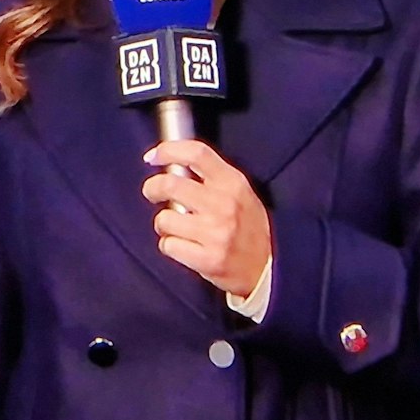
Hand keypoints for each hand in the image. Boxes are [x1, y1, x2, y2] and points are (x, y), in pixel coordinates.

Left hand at [140, 140, 272, 299]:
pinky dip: (169, 245)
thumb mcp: (240, 192)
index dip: (168, 150)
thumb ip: (212, 177)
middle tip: (152, 193)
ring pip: (164, 218)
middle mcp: (224, 205)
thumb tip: (171, 164)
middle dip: (152, 188)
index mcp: (233, 183)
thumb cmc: (249, 228)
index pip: (196, 153)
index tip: (153, 157)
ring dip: (163, 223)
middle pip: (170, 184)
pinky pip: (168, 245)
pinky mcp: (207, 259)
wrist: (268, 269)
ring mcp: (216, 233)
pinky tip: (183, 246)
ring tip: (175, 227)